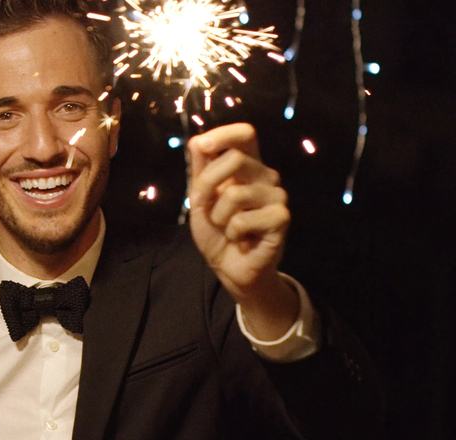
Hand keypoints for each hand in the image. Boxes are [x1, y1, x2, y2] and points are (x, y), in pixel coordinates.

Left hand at [187, 123, 289, 300]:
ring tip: (228, 229)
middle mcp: (265, 176)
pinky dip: (233, 233)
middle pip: (234, 159)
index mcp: (248, 166)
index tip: (202, 146)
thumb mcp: (200, 199)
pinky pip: (243, 219)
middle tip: (205, 208)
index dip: (224, 134)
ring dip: (219, 217)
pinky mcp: (281, 217)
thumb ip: (200, 170)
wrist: (229, 267)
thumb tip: (195, 139)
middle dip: (207, 186)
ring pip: (235, 193)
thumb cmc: (216, 231)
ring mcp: (277, 195)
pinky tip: (243, 240)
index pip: (245, 134)